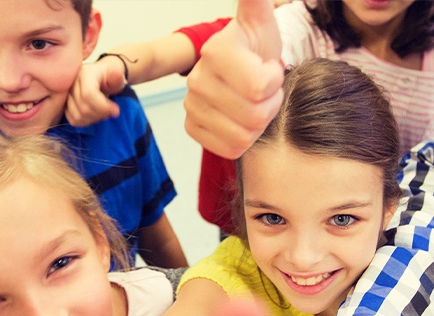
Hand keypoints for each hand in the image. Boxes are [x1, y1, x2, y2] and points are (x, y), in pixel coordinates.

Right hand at [66, 58, 125, 126]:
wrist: (100, 77)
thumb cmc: (109, 77)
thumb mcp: (117, 76)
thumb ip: (117, 77)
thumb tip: (117, 75)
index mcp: (84, 73)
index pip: (88, 95)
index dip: (103, 107)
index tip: (116, 111)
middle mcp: (71, 82)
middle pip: (83, 108)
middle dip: (100, 114)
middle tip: (110, 112)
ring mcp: (66, 94)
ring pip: (77, 116)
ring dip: (93, 119)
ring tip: (102, 113)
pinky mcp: (64, 104)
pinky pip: (72, 120)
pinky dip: (85, 122)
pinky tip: (93, 116)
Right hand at [184, 0, 283, 157]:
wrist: (241, 72)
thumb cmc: (257, 50)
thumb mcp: (262, 22)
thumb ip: (255, 2)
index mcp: (215, 51)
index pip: (259, 87)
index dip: (274, 82)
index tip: (269, 69)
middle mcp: (197, 79)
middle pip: (254, 116)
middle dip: (269, 106)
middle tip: (264, 92)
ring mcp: (191, 106)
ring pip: (243, 137)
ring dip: (257, 125)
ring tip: (254, 105)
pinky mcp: (192, 128)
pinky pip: (229, 149)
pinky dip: (242, 140)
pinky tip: (241, 121)